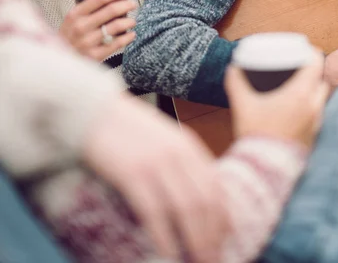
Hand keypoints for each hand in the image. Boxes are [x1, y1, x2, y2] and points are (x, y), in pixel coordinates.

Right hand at [59, 0, 135, 60]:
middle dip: (126, 5)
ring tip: (132, 21)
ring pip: (116, 26)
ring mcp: (87, 42)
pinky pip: (117, 43)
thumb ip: (86, 10)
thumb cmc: (68, 38)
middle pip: (111, 10)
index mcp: (74, 15)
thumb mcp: (71, 21)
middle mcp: (80, 27)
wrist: (58, 63)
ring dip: (128, 21)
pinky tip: (131, 34)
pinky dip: (127, 37)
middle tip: (132, 4)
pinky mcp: (94, 55)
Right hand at [83, 94, 228, 262]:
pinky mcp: (133, 174)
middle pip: (205, 202)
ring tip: (197, 261)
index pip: (216, 186)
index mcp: (188, 144)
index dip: (222, 217)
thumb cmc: (126, 127)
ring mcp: (156, 163)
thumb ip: (181, 160)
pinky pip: (155, 212)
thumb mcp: (163, 137)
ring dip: (195, 242)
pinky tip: (168, 254)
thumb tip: (194, 197)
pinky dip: (165, 237)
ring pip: (186, 209)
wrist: (93, 111)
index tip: (223, 240)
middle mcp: (178, 153)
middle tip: (212, 259)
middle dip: (212, 236)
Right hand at [225, 59, 327, 148]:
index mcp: (300, 94)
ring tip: (298, 88)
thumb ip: (236, 82)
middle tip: (300, 68)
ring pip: (321, 99)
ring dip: (313, 91)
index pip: (317, 64)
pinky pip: (318, 116)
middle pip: (321, 81)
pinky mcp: (314, 137)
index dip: (312, 53)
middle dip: (313, 72)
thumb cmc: (256, 135)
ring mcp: (316, 123)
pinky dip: (311, 108)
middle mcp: (313, 107)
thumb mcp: (242, 105)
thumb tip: (232, 67)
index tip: (305, 49)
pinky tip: (297, 111)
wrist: (265, 170)